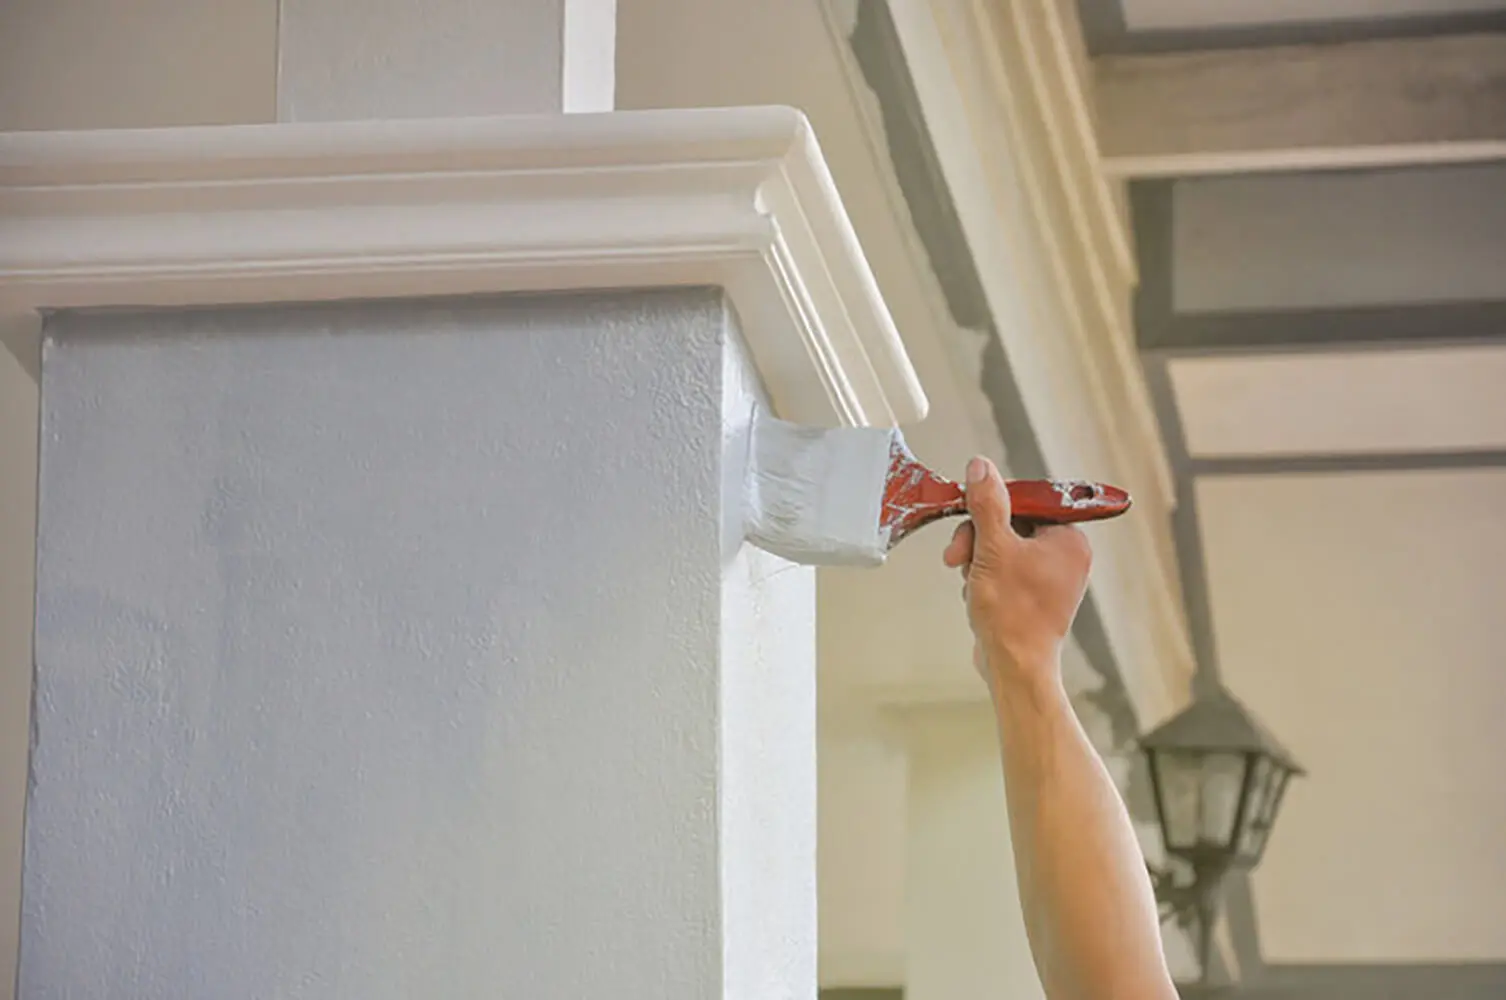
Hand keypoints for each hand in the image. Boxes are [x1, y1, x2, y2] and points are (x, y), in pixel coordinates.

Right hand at [942, 457, 1092, 690]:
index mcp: (1069, 540)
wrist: (1014, 667)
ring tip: (970, 581)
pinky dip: (983, 577)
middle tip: (958, 556)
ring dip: (977, 559)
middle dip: (978, 539)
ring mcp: (1051, 578)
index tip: (968, 511)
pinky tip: (976, 594)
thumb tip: (981, 467)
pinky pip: (1003, 569)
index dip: (993, 506)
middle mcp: (1066, 556)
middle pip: (1010, 524)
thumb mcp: (993, 549)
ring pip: (1002, 547)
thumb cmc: (1012, 615)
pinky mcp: (1033, 596)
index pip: (1027, 500)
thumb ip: (987, 504)